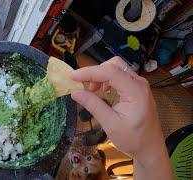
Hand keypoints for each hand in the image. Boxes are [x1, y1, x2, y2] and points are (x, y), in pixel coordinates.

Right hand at [70, 56, 172, 179]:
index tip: (73, 77)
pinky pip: (120, 76)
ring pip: (117, 68)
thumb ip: (93, 105)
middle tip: (83, 85)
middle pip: (114, 65)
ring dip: (101, 75)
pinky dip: (107, 79)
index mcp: (135, 91)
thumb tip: (75, 93)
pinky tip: (102, 91)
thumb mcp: (110, 124)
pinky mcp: (137, 88)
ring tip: (92, 90)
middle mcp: (139, 83)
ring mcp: (139, 85)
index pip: (110, 72)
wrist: (150, 148)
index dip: (89, 72)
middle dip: (95, 72)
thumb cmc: (133, 139)